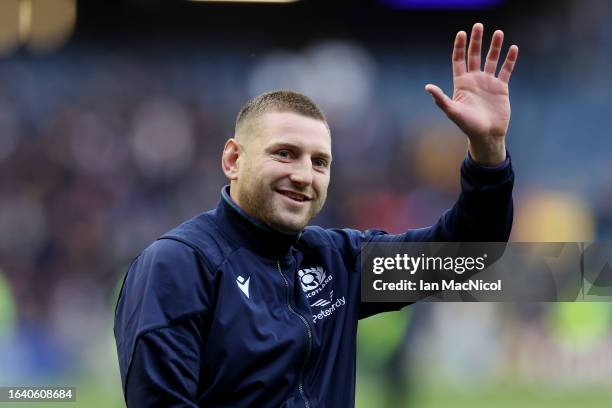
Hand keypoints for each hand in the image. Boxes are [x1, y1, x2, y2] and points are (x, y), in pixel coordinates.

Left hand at [425, 23, 518, 164]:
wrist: (486, 135)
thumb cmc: (467, 125)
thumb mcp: (452, 111)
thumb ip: (441, 99)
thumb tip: (427, 87)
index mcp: (461, 83)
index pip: (458, 60)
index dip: (459, 47)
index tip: (461, 33)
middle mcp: (474, 80)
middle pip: (474, 55)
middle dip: (476, 41)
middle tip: (478, 25)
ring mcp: (488, 82)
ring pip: (491, 60)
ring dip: (495, 46)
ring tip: (498, 32)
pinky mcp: (501, 87)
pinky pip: (506, 70)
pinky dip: (510, 59)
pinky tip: (513, 48)